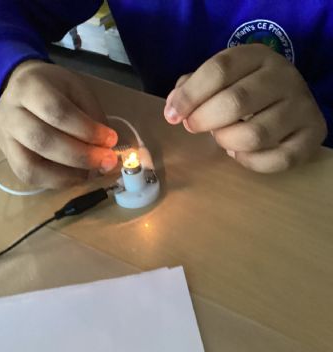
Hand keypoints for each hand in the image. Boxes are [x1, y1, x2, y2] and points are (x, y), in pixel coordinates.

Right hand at [0, 60, 117, 187]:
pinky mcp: (7, 157)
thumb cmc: (56, 89)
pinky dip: (57, 181)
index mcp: (28, 86)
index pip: (57, 112)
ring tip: (91, 172)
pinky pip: (29, 177)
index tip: (111, 139)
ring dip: (67, 175)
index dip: (86, 130)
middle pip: (42, 141)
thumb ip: (92, 117)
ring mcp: (4, 137)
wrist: (23, 89)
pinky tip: (76, 175)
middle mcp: (9, 113)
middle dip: (80, 156)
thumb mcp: (78, 91)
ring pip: (30, 166)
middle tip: (106, 161)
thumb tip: (105, 149)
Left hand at [164, 44, 326, 172]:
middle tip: (193, 127)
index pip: (219, 70)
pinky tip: (240, 153)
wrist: (290, 101)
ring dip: (227, 142)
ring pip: (254, 135)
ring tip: (222, 137)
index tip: (172, 115)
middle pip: (235, 102)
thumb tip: (174, 107)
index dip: (189, 95)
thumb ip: (193, 87)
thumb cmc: (245, 90)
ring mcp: (302, 107)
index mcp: (257, 57)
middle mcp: (284, 78)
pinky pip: (276, 159)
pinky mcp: (312, 136)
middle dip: (204, 120)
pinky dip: (250, 162)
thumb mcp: (220, 79)